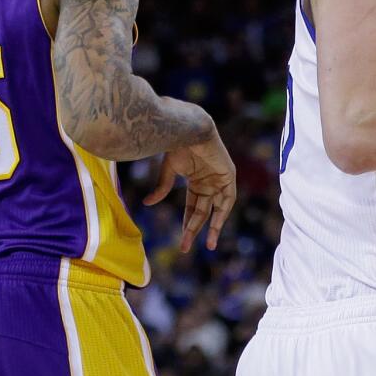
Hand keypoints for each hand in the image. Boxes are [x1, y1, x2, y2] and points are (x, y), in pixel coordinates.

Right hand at [143, 130, 236, 252]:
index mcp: (195, 181)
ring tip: (208, 244)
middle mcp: (208, 182)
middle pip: (203, 211)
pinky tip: (215, 226)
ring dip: (213, 227)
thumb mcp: (169, 170)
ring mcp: (219, 179)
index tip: (183, 241)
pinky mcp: (228, 175)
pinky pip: (228, 199)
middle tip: (185, 247)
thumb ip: (162, 188)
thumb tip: (147, 204)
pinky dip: (223, 212)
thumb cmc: (177, 144)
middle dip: (195, 229)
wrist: (190, 128)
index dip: (188, 224)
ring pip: (217, 209)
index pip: (192, 208)